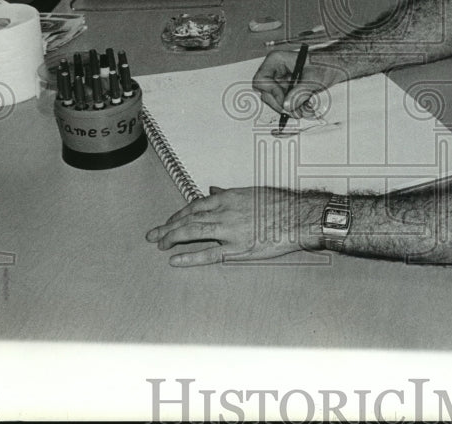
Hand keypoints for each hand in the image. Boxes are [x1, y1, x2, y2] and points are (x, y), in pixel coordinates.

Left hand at [145, 186, 324, 265]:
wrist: (298, 217)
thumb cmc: (280, 203)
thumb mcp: (252, 192)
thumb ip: (229, 193)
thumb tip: (213, 192)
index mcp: (229, 198)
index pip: (195, 205)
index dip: (179, 214)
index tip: (170, 221)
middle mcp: (225, 212)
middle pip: (189, 219)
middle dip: (168, 227)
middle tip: (153, 234)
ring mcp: (230, 231)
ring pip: (193, 233)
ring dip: (173, 238)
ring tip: (160, 245)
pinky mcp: (238, 249)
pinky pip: (209, 254)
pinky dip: (190, 256)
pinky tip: (175, 259)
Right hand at [252, 49, 344, 117]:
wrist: (336, 68)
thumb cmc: (326, 64)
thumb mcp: (313, 78)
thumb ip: (299, 92)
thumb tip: (287, 105)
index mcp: (277, 60)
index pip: (261, 80)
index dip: (271, 92)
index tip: (285, 101)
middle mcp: (276, 70)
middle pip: (266, 93)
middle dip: (281, 104)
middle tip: (295, 112)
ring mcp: (281, 81)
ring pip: (276, 101)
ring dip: (290, 109)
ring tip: (304, 111)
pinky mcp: (287, 90)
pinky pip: (285, 103)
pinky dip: (294, 108)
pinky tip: (305, 108)